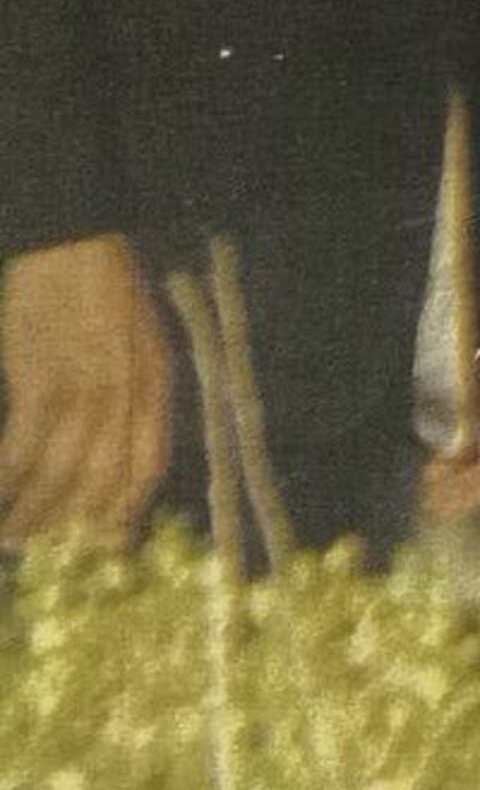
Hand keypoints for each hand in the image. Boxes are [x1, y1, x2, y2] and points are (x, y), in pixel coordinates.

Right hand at [0, 234, 171, 548]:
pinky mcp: (40, 379)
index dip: (127, 508)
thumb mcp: (133, 338)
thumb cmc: (96, 288)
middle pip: (102, 477)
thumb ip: (130, 391)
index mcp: (155, 379)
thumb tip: (110, 451)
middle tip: (44, 550)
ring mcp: (84, 386)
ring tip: (10, 538)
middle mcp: (127, 390)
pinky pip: (21, 448)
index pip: (147, 461)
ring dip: (30, 511)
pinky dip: (3, 480)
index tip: (106, 543)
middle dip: (70, 521)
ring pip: (59, 472)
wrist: (71, 239)